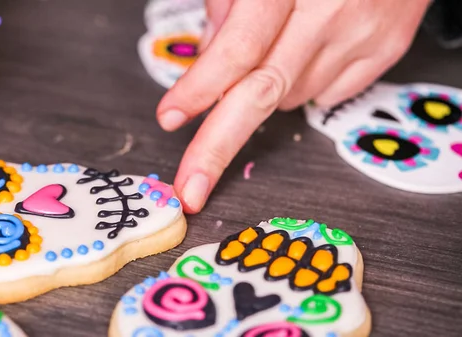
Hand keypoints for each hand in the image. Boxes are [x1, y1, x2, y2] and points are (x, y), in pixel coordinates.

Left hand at [157, 0, 430, 212]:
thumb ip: (229, 4)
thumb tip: (207, 57)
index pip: (238, 48)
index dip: (201, 87)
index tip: (170, 117)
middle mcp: (326, 10)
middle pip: (262, 93)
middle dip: (218, 147)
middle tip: (193, 187)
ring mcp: (360, 34)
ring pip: (289, 99)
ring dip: (266, 91)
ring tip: (282, 46)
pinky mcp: (385, 50)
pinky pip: (326, 96)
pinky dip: (304, 86)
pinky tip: (312, 51)